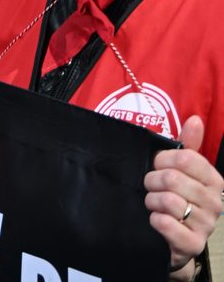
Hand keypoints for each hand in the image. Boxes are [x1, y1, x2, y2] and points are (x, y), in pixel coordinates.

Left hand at [145, 116, 223, 276]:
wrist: (175, 239)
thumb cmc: (178, 197)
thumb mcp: (182, 170)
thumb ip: (188, 145)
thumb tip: (195, 120)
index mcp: (214, 180)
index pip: (185, 158)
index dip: (163, 159)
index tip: (156, 164)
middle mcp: (215, 203)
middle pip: (172, 178)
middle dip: (152, 180)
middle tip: (150, 186)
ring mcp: (206, 225)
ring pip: (167, 200)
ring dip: (151, 200)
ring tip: (152, 203)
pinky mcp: (193, 245)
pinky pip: (167, 224)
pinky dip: (155, 219)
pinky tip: (155, 219)